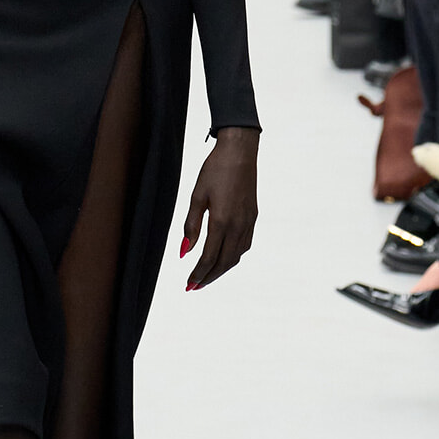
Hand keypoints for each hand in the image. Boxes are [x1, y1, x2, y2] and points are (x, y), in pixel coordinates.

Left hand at [181, 127, 258, 289]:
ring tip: (207, 276)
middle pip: (224, 263)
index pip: (209, 258)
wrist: (240, 152)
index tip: (188, 284)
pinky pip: (244, 245)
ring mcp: (248, 222)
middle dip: (208, 277)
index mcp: (221, 221)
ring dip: (221, 270)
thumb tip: (185, 251)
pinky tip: (224, 257)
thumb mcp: (197, 196)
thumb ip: (191, 225)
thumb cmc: (214, 170)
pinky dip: (232, 257)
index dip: (198, 274)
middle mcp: (238, 226)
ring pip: (236, 256)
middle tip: (194, 286)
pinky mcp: (253, 217)